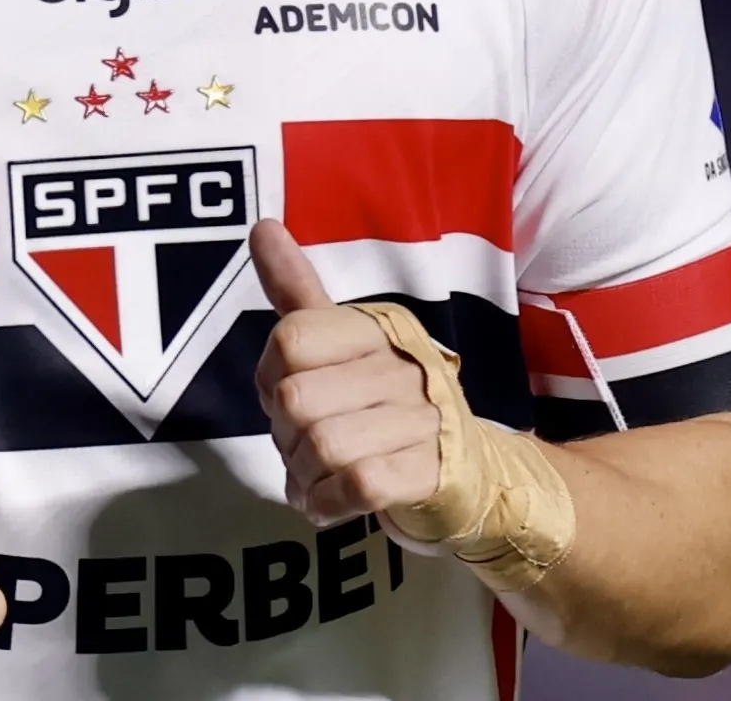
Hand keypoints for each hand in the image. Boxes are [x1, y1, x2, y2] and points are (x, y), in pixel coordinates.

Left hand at [250, 218, 444, 526]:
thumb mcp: (342, 345)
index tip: (288, 398)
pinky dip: (330, 504)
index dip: (270, 381)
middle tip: (304, 448)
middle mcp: (403, 363)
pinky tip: (332, 503)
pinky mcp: (432, 472)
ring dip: (305, 477)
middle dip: (284, 439)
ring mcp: (423, 418)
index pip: (290, 339)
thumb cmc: (387, 408)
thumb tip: (260, 226)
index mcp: (376, 327)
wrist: (470, 473)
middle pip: (296, 400)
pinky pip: (358, 485)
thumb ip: (297, 290)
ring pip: (322, 446)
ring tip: (319, 478)